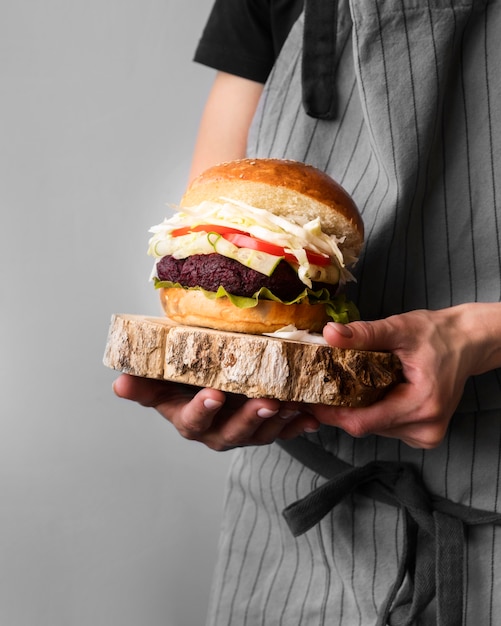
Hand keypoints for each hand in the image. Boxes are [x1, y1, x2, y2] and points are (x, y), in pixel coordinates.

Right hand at [112, 374, 319, 450]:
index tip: (214, 395)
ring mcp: (243, 432)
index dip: (202, 411)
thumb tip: (118, 383)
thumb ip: (143, 383)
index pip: (193, 421)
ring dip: (278, 421)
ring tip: (292, 405)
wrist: (208, 381)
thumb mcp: (161, 381)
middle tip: (265, 402)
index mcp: (190, 420)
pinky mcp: (265, 429)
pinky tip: (312, 418)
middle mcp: (216, 432)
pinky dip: (299, 425)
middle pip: (232, 433)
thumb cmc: (182, 380)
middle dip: (249, 420)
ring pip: (261, 433)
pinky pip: (284, 431)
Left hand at [311, 303, 500, 448]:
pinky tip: (371, 392)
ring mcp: (426, 434)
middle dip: (341, 408)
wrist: (468, 342)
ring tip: (345, 386)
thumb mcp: (400, 328)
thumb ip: (365, 334)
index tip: (310, 400)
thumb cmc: (438, 334)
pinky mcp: (424, 434)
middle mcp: (426, 428)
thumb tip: (330, 334)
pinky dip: (374, 411)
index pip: (364, 421)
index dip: (332, 413)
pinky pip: (386, 426)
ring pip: (374, 428)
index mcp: (422, 405)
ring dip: (357, 409)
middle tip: (321, 387)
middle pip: (366, 426)